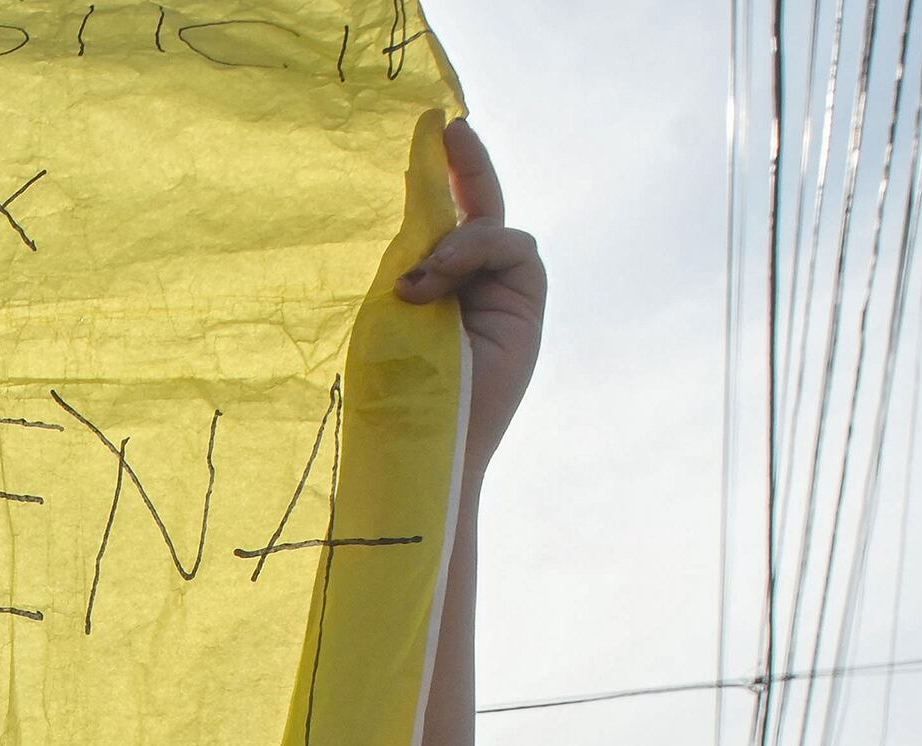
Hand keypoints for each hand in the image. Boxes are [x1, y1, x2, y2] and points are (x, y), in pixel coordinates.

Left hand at [396, 118, 544, 472]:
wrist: (427, 440)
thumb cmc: (398, 387)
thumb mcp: (394, 308)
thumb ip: (416, 259)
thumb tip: (431, 209)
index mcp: (438, 288)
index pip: (443, 224)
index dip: (442, 181)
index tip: (432, 137)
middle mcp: (475, 287)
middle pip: (479, 212)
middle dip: (469, 167)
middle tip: (453, 129)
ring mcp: (505, 294)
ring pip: (494, 229)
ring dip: (455, 245)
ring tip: (417, 288)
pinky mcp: (527, 304)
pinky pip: (511, 246)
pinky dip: (472, 254)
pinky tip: (434, 286)